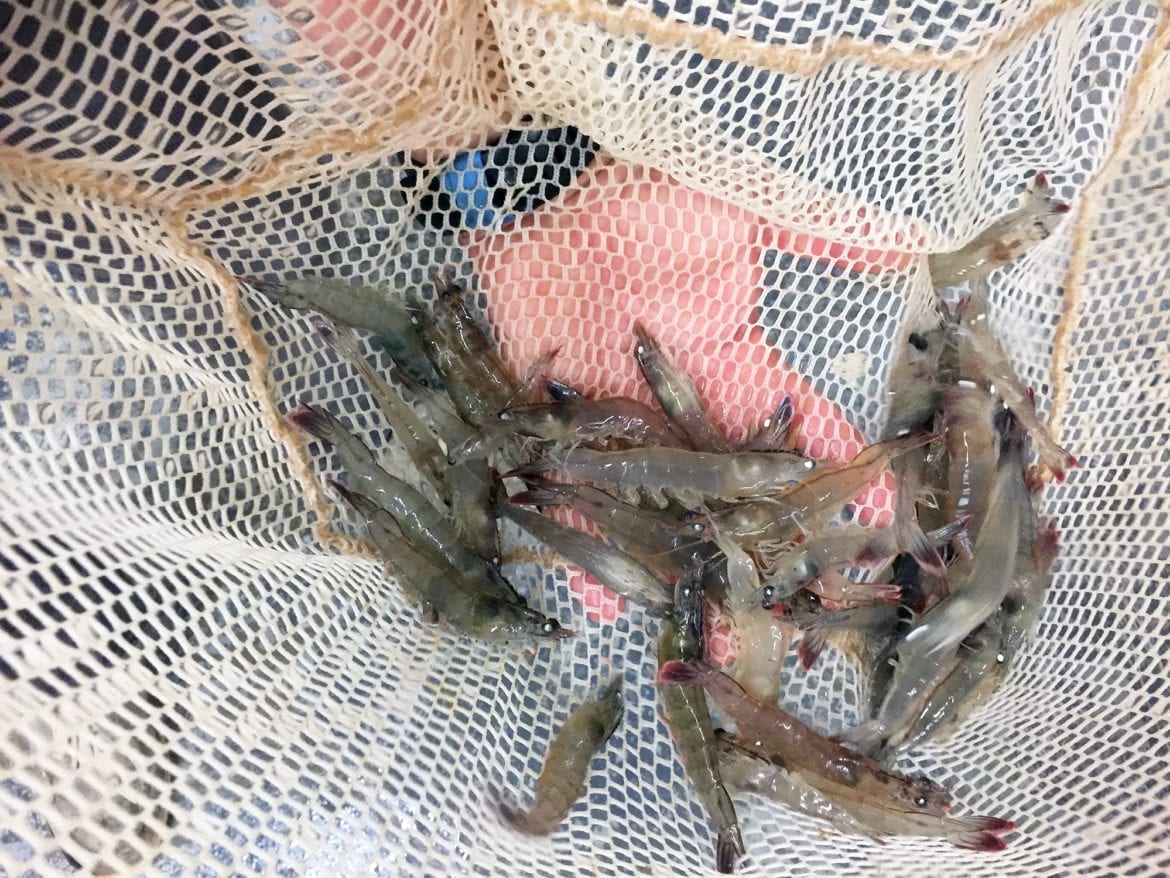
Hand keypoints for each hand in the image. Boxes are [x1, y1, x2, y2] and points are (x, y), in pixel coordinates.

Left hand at [468, 156, 901, 629]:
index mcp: (736, 369)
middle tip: (782, 618)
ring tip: (702, 635)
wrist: (539, 196)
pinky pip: (569, 503)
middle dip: (758, 554)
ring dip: (675, 570)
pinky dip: (576, 552)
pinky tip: (594, 609)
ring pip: (655, 515)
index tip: (876, 527)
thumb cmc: (641, 197)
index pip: (801, 434)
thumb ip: (816, 231)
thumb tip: (910, 235)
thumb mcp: (739, 208)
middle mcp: (681, 414)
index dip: (841, 477)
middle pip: (729, 497)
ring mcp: (618, 431)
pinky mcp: (556, 433)